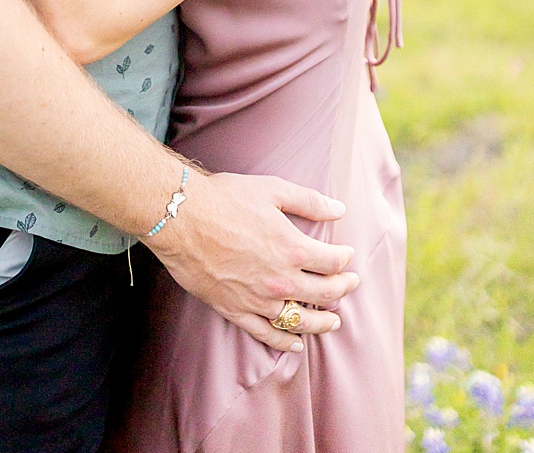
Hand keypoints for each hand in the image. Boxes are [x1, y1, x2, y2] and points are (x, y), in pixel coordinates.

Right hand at [144, 170, 358, 353]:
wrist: (182, 219)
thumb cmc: (227, 200)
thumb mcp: (274, 191)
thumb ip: (310, 202)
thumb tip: (339, 210)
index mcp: (293, 249)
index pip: (332, 262)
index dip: (345, 259)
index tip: (347, 255)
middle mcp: (279, 280)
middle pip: (323, 293)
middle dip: (342, 289)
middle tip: (351, 285)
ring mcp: (257, 299)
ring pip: (298, 320)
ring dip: (321, 322)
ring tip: (334, 322)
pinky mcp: (234, 310)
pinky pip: (264, 333)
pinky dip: (283, 341)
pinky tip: (295, 344)